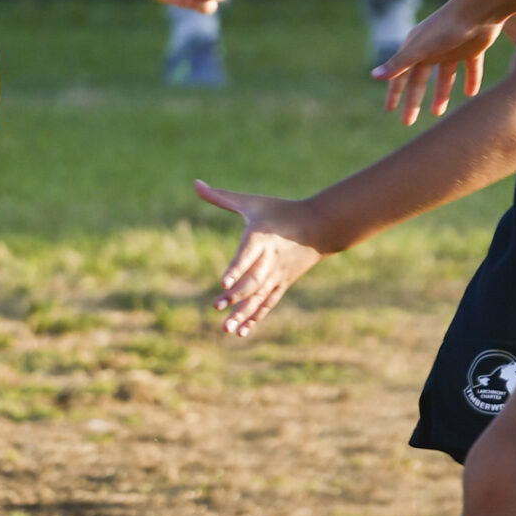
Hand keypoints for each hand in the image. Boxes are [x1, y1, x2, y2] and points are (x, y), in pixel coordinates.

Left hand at [196, 181, 323, 336]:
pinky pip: (267, 304)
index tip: (223, 282)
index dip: (236, 268)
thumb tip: (195, 183)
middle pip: (253, 280)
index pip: (247, 254)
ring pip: (259, 297)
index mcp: (261, 237)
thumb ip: (221, 197)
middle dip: (236, 295)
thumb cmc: (280, 210)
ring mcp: (277, 274)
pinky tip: (240, 332)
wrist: (320, 226)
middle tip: (216, 306)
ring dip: (242, 313)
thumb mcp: (251, 201)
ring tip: (225, 329)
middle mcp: (270, 259)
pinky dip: (255, 318)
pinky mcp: (281, 284)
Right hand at [374, 5, 503, 124]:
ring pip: (445, 76)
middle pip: (420, 79)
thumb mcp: (420, 49)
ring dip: (442, 94)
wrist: (480, 9)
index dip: (395, 92)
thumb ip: (399, 64)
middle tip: (408, 122)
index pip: (401, 74)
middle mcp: (432, 48)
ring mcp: (453, 49)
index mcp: (416, 47)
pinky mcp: (472, 49)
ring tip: (438, 113)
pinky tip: (471, 94)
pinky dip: (471, 80)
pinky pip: (470, 68)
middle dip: (414, 100)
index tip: (390, 109)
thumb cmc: (447, 27)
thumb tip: (373, 76)